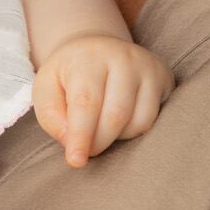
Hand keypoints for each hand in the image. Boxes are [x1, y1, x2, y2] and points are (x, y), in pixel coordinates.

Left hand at [33, 32, 174, 167]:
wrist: (97, 48)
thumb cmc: (68, 76)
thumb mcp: (46, 90)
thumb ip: (52, 118)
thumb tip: (71, 143)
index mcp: (88, 57)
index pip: (87, 102)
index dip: (81, 136)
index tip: (76, 161)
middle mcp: (123, 57)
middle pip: (115, 115)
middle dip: (98, 142)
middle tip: (86, 149)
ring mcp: (147, 67)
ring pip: (138, 122)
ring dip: (116, 138)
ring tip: (100, 128)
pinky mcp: (164, 78)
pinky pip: (153, 121)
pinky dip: (133, 132)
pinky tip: (119, 123)